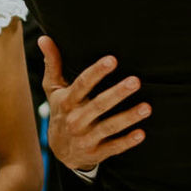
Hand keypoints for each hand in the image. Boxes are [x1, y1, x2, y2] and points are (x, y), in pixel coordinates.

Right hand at [38, 36, 148, 172]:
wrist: (59, 151)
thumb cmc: (61, 111)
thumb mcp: (54, 90)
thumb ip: (52, 64)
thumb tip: (44, 37)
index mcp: (67, 101)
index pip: (82, 84)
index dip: (97, 72)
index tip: (112, 60)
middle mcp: (75, 120)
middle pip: (98, 105)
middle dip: (117, 93)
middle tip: (136, 81)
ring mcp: (86, 138)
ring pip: (108, 127)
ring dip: (127, 118)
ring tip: (147, 108)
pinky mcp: (96, 153)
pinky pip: (113, 147)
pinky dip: (126, 142)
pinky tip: (141, 133)